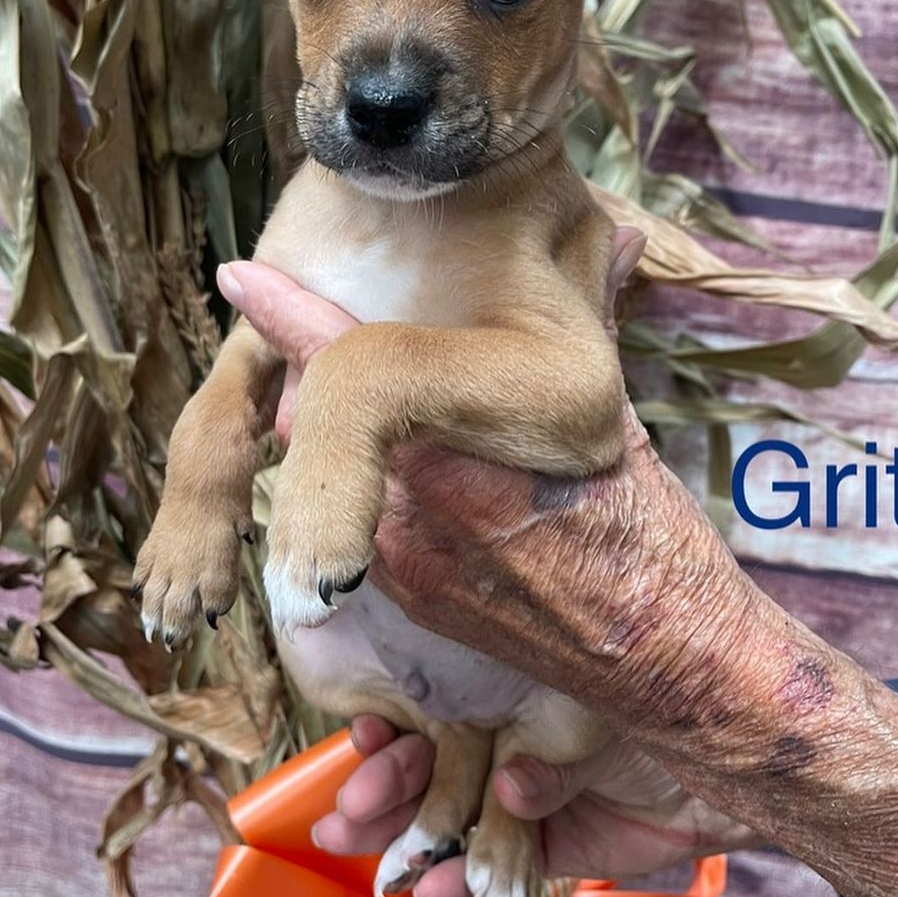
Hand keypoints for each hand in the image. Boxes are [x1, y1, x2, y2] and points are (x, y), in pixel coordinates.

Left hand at [216, 231, 760, 746]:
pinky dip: (386, 497)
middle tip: (399, 371)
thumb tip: (625, 239)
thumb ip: (592, 327)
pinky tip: (454, 503)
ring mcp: (397, 559)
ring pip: (345, 472)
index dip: (291, 315)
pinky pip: (366, 522)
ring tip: (450, 451)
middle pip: (335, 417)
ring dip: (369, 447)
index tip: (243, 278)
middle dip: (344, 385)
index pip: (353, 366)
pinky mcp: (401, 596)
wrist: (654, 657)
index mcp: (460, 449)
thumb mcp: (618, 419)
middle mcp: (410, 507)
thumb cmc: (645, 538)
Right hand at [311, 715, 755, 896]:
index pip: (428, 714)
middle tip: (343, 817)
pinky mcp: (543, 850)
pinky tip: (434, 892)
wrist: (723, 757)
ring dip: (405, 847)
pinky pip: (496, 869)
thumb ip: (549, 750)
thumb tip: (506, 786)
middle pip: (425, 777)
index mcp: (496, 698)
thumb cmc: (652, 702)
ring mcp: (516, 803)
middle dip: (382, 797)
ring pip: (448, 827)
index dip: (391, 731)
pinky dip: (468, 884)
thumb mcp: (592, 711)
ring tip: (370, 866)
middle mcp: (496, 748)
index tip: (363, 735)